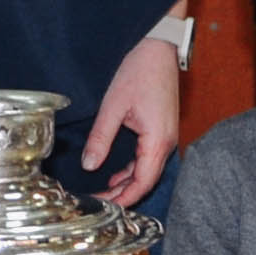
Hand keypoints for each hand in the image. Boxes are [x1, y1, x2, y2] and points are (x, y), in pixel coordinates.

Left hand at [81, 36, 183, 207]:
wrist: (157, 47)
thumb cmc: (139, 71)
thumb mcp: (113, 106)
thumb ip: (101, 138)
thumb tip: (89, 165)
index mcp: (158, 140)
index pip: (143, 182)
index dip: (124, 199)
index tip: (104, 207)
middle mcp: (166, 142)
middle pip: (146, 181)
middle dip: (123, 196)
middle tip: (98, 204)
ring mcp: (165, 136)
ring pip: (147, 170)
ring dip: (127, 184)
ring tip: (103, 193)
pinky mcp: (161, 130)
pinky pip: (148, 158)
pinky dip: (132, 170)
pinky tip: (115, 175)